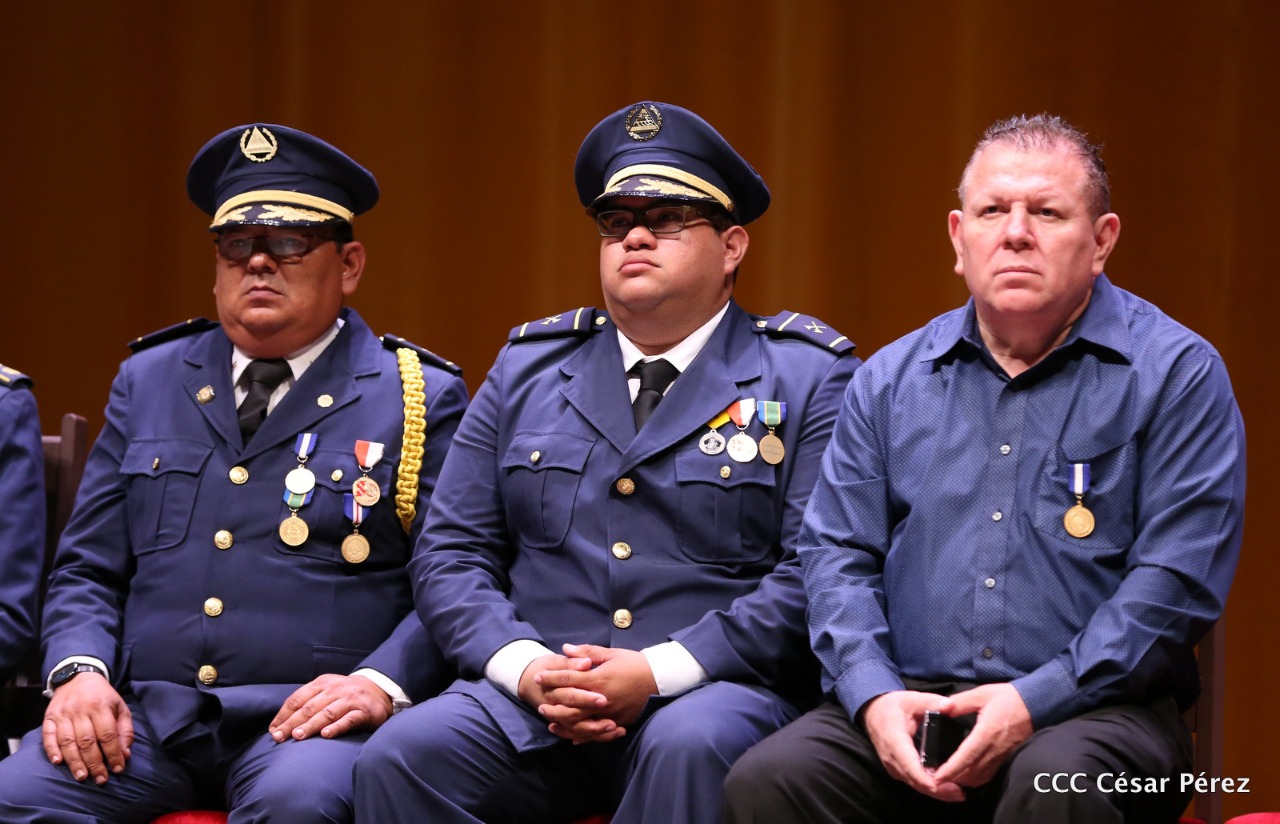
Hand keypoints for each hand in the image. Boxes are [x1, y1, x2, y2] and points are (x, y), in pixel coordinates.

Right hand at [41, 673, 133, 783]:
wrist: (78, 677)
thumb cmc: (102, 697)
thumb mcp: (120, 707)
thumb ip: (125, 730)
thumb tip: (125, 754)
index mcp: (101, 706)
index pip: (107, 735)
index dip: (113, 754)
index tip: (117, 769)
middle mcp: (80, 710)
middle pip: (87, 741)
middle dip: (95, 763)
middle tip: (100, 779)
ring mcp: (63, 714)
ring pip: (68, 741)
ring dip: (75, 761)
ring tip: (82, 776)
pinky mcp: (49, 717)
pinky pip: (48, 736)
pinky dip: (52, 750)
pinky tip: (58, 762)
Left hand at [269, 673, 392, 741]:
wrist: (379, 689)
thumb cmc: (346, 694)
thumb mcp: (327, 690)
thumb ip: (308, 701)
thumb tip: (282, 722)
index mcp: (322, 683)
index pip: (297, 699)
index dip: (284, 715)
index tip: (273, 730)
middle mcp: (335, 690)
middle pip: (309, 707)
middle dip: (292, 723)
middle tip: (279, 737)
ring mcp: (350, 700)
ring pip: (327, 713)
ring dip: (311, 725)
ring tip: (298, 737)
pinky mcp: (363, 711)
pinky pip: (348, 719)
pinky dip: (336, 727)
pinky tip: (326, 735)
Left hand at [535, 644, 656, 743]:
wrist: (659, 679)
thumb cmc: (634, 664)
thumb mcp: (611, 654)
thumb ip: (587, 653)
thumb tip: (566, 649)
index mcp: (598, 679)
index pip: (568, 679)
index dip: (551, 678)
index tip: (539, 677)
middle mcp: (601, 699)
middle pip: (569, 705)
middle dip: (552, 703)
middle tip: (540, 702)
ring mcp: (608, 713)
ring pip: (579, 723)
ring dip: (562, 723)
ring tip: (551, 721)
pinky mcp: (617, 722)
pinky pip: (595, 734)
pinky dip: (582, 736)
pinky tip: (571, 736)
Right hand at [862, 690, 962, 802]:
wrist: (873, 712)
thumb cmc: (892, 706)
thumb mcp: (911, 699)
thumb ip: (931, 702)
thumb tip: (950, 706)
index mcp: (895, 741)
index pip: (910, 766)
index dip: (926, 779)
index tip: (945, 785)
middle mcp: (892, 758)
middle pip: (915, 781)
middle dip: (937, 790)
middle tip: (960, 794)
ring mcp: (893, 767)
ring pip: (915, 785)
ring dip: (935, 792)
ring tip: (958, 794)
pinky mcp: (897, 770)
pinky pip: (913, 782)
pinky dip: (929, 787)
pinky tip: (946, 788)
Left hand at [931, 683, 1032, 788]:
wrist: (1037, 705)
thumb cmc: (1009, 698)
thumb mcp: (982, 694)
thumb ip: (960, 702)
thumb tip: (942, 709)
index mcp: (986, 733)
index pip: (967, 756)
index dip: (951, 769)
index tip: (938, 777)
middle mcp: (995, 748)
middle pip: (972, 772)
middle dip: (953, 779)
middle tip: (935, 779)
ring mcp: (1002, 756)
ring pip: (981, 776)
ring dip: (964, 781)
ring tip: (947, 779)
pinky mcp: (1007, 758)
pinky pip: (990, 774)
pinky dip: (976, 779)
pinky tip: (966, 776)